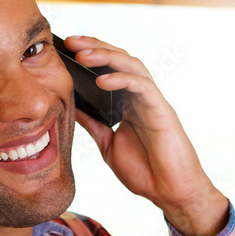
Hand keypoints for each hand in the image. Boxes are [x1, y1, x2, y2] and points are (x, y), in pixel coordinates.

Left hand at [62, 35, 229, 235]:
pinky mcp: (162, 111)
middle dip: (95, 47)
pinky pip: (142, 86)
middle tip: (71, 41)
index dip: (90, 55)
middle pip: (119, 60)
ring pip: (132, 66)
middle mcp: (141, 97)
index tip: (65, 48)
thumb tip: (70, 107)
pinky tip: (101, 80)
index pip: (109, 69)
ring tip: (82, 55)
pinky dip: (122, 79)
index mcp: (128, 104)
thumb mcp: (108, 145)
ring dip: (107, 57)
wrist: (170, 193)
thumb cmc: (144, 172)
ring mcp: (152, 102)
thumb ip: (93, 124)